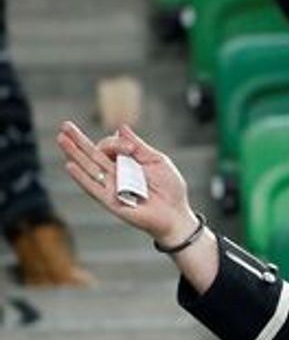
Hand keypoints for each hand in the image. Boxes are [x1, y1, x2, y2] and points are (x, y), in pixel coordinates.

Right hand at [56, 122, 194, 244]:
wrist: (176, 213)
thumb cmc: (169, 188)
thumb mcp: (157, 161)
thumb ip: (138, 146)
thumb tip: (121, 127)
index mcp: (126, 164)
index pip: (111, 147)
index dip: (115, 143)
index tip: (130, 148)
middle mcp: (115, 175)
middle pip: (93, 155)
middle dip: (78, 140)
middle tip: (65, 125)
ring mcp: (111, 187)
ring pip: (89, 168)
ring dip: (74, 154)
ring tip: (61, 138)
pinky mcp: (111, 201)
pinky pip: (94, 188)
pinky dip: (82, 177)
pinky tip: (70, 165)